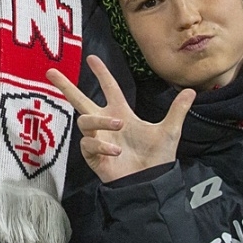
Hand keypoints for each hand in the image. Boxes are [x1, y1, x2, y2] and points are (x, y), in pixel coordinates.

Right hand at [47, 54, 193, 182]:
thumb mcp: (170, 131)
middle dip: (65, 86)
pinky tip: (116, 151)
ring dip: (101, 121)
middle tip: (50, 72)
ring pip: (85, 121)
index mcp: (121, 113)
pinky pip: (88, 144)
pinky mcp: (92, 156)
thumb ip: (177, 111)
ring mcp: (97, 139)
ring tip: (120, 124)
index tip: (92, 58)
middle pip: (79, 101)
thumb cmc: (157, 158)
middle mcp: (105, 124)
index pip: (109, 88)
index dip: (101, 73)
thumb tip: (192, 90)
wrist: (150, 183)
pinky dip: (102, 145)